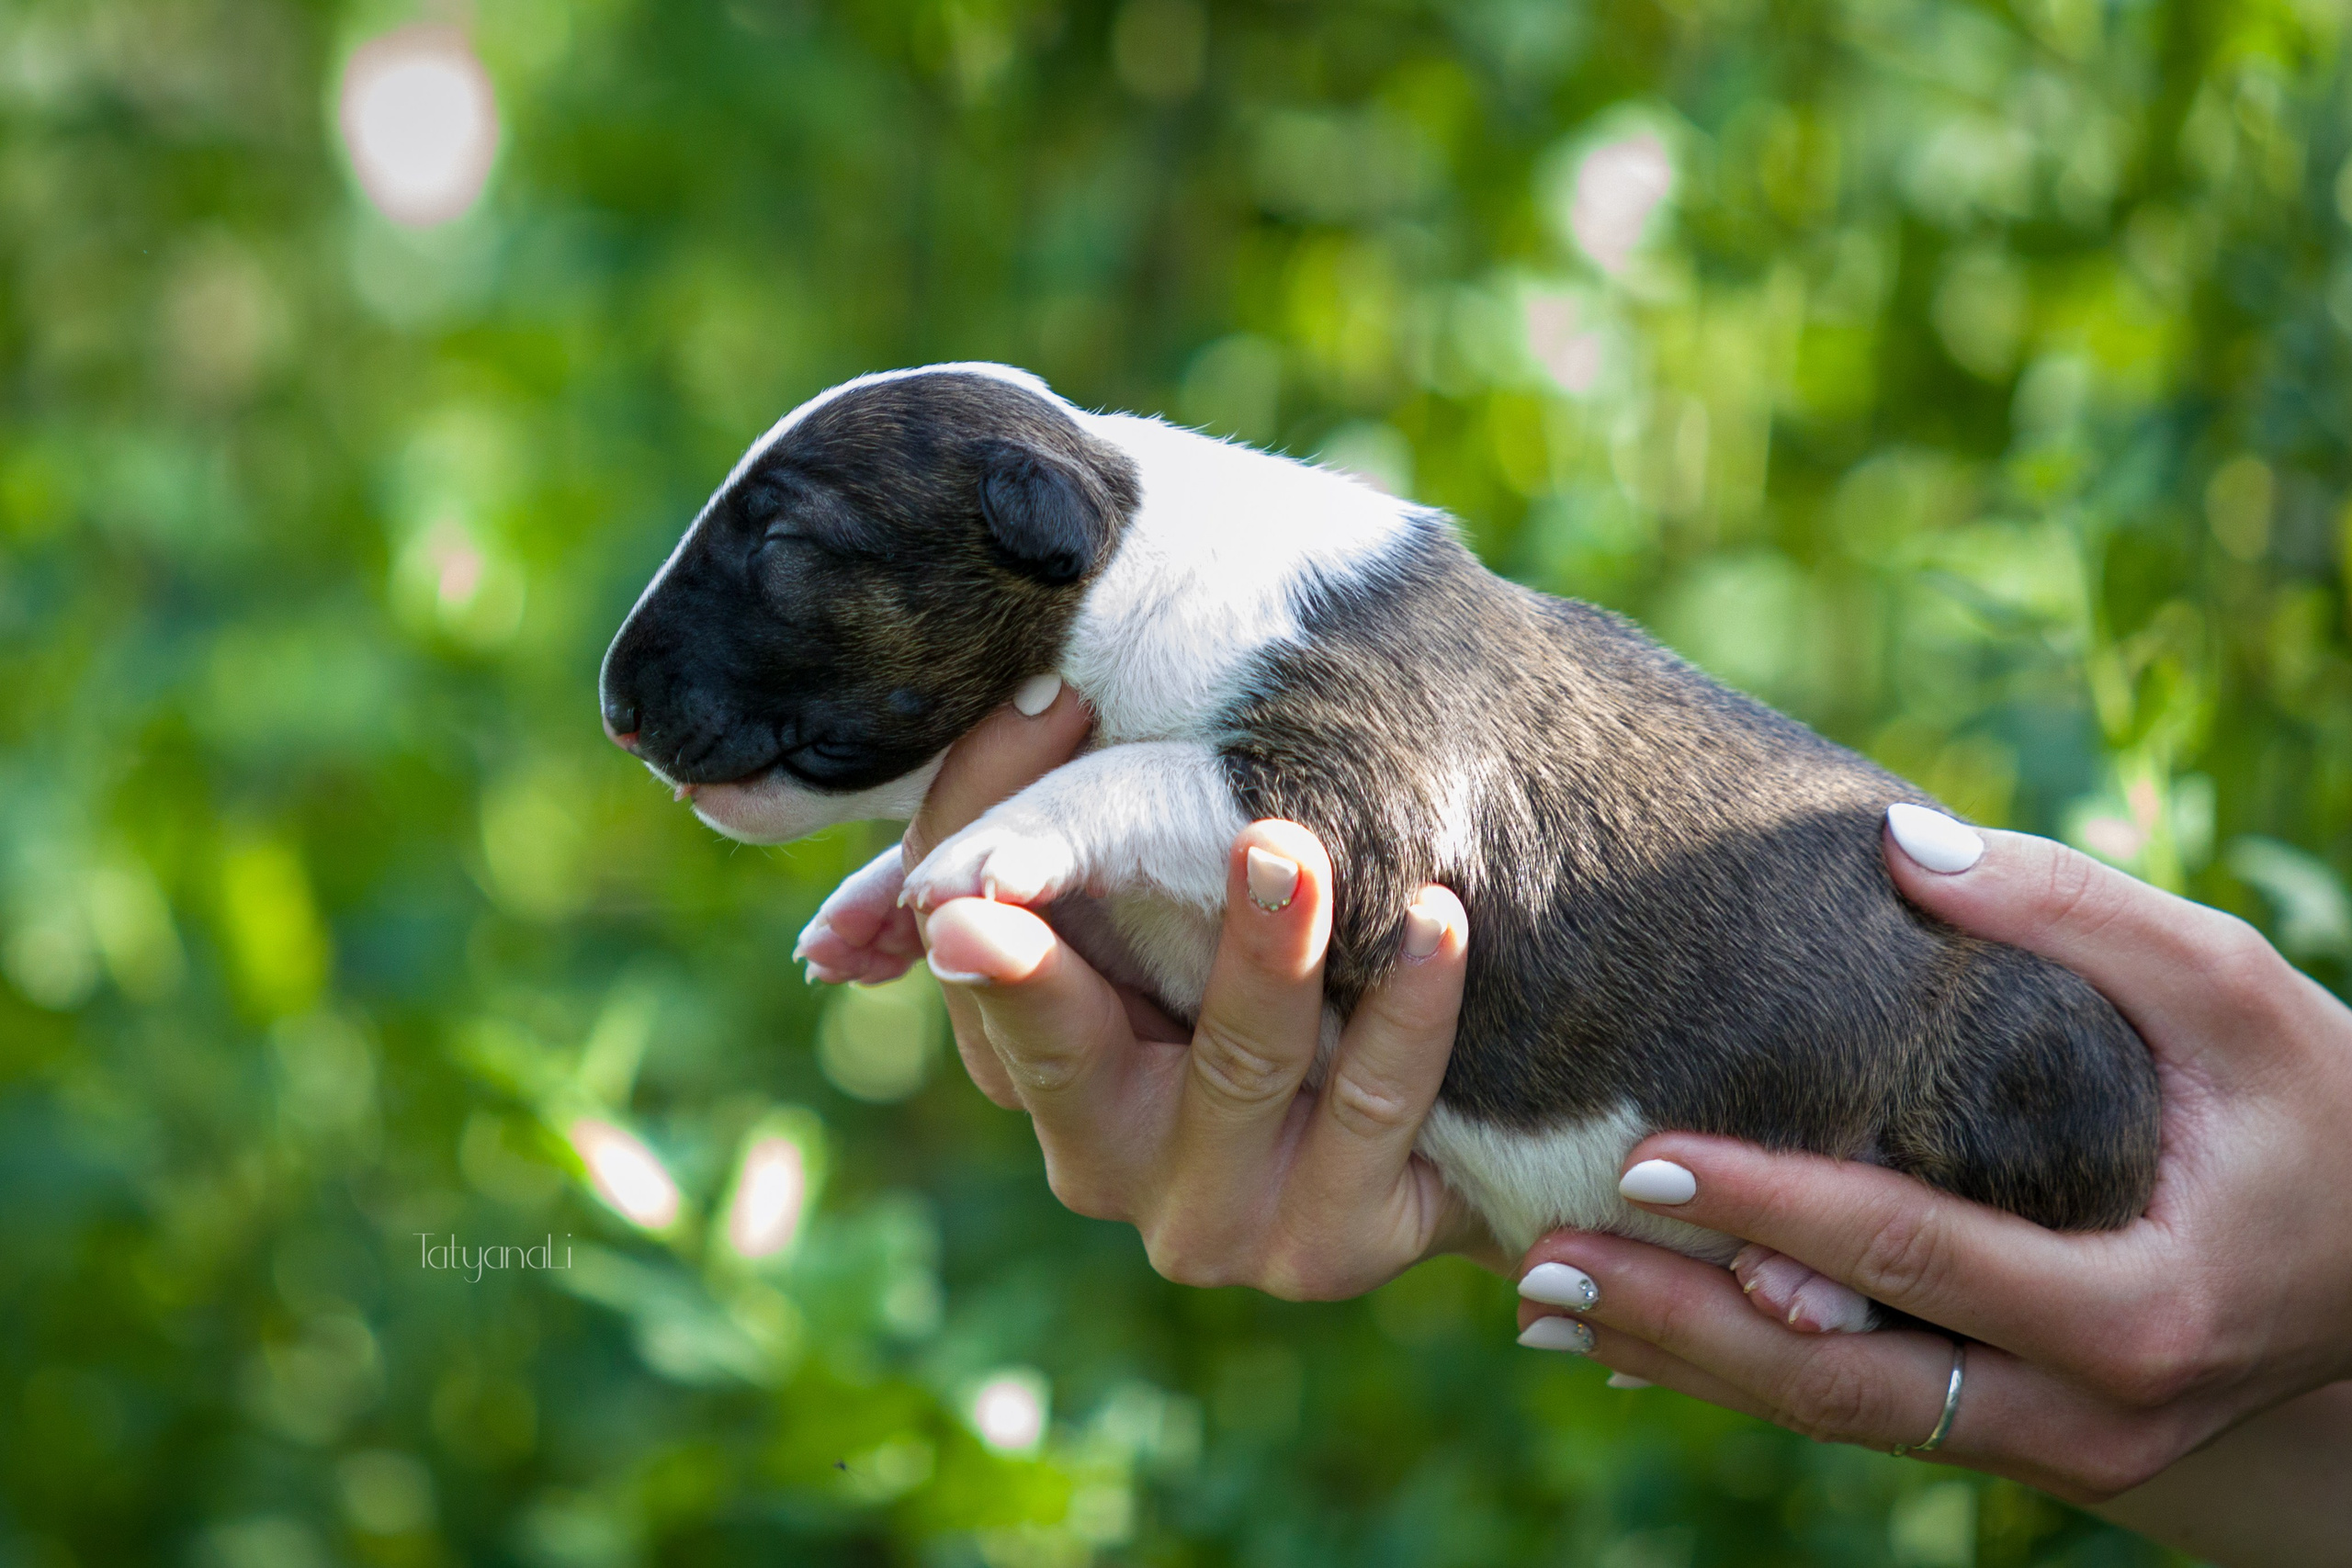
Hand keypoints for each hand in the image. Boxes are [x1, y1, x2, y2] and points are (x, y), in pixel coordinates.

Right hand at [904, 691, 1496, 1296]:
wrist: (1450, 1124)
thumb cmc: (1262, 970)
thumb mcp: (1148, 908)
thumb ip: (1026, 872)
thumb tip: (831, 937)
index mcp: (1031, 1068)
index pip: (971, 946)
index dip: (992, 820)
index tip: (1054, 700)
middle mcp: (1101, 1160)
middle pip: (1057, 1044)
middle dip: (1048, 954)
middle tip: (1036, 861)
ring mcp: (1217, 1216)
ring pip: (1235, 1068)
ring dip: (1261, 953)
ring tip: (1291, 847)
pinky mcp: (1337, 1240)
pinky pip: (1375, 1108)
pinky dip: (1408, 1011)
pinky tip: (1432, 921)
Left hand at [1511, 811, 2351, 1510]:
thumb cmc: (2318, 1109)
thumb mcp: (2232, 990)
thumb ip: (2074, 914)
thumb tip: (1899, 839)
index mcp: (2139, 1308)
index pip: (1919, 1253)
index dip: (1776, 1202)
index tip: (1648, 1148)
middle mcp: (2090, 1411)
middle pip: (1845, 1380)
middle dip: (1682, 1322)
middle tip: (1540, 1262)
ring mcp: (2057, 1448)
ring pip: (1841, 1419)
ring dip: (1690, 1363)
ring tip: (1545, 1305)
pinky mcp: (2030, 1442)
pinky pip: (1867, 1416)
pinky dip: (1750, 1376)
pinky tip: (1641, 1344)